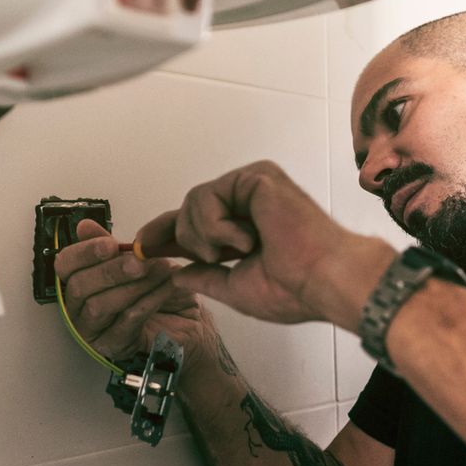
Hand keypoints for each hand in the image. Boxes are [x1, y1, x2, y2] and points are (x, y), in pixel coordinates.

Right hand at [52, 219, 218, 369]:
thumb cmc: (159, 289)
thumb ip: (110, 246)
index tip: (110, 244)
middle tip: (138, 262)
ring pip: (99, 306)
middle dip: (110, 271)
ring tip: (159, 271)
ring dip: (132, 286)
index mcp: (80, 281)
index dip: (84, 253)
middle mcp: (80, 307)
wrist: (190, 320)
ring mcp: (94, 330)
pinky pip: (126, 322)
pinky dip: (147, 301)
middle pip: (79, 287)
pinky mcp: (115, 346)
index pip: (65, 265)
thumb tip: (84, 226)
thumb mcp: (137, 260)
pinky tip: (165, 288)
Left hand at [135, 161, 393, 326]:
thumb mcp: (235, 287)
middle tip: (220, 256)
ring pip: (193, 202)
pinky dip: (216, 226)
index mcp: (246, 225)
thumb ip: (205, 277)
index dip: (166, 230)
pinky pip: (207, 197)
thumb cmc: (294, 288)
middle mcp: (249, 199)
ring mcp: (253, 185)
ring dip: (205, 236)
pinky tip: (248, 239)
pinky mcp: (256, 177)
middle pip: (189, 209)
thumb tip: (178, 274)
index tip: (140, 243)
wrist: (325, 280)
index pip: (196, 220)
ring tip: (240, 250)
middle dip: (187, 237)